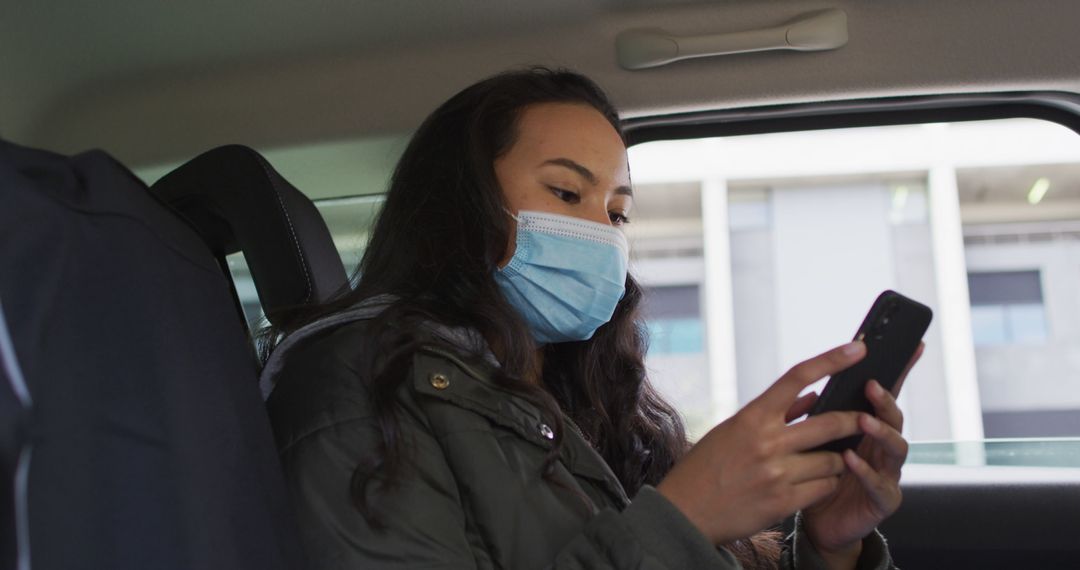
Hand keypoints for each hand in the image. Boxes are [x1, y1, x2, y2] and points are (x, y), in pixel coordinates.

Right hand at [657, 341, 873, 544]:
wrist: (684, 512)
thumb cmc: (706, 467)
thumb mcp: (732, 431)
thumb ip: (772, 415)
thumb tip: (811, 398)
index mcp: (752, 416)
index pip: (798, 377)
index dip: (832, 359)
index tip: (858, 349)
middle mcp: (767, 441)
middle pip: (831, 422)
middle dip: (856, 420)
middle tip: (867, 419)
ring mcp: (777, 473)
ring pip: (834, 460)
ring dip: (838, 460)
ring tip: (828, 461)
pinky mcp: (784, 502)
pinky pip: (825, 487)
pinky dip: (828, 483)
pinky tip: (817, 483)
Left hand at [801, 343, 923, 558]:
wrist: (819, 523)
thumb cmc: (816, 475)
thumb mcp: (812, 440)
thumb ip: (816, 417)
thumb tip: (812, 386)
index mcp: (868, 428)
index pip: (885, 394)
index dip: (900, 371)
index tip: (912, 345)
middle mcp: (883, 447)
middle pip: (894, 417)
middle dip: (884, 400)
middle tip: (870, 385)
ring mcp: (888, 473)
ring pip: (897, 448)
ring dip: (880, 431)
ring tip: (863, 419)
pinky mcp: (883, 501)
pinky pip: (879, 484)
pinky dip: (865, 471)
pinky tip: (850, 459)